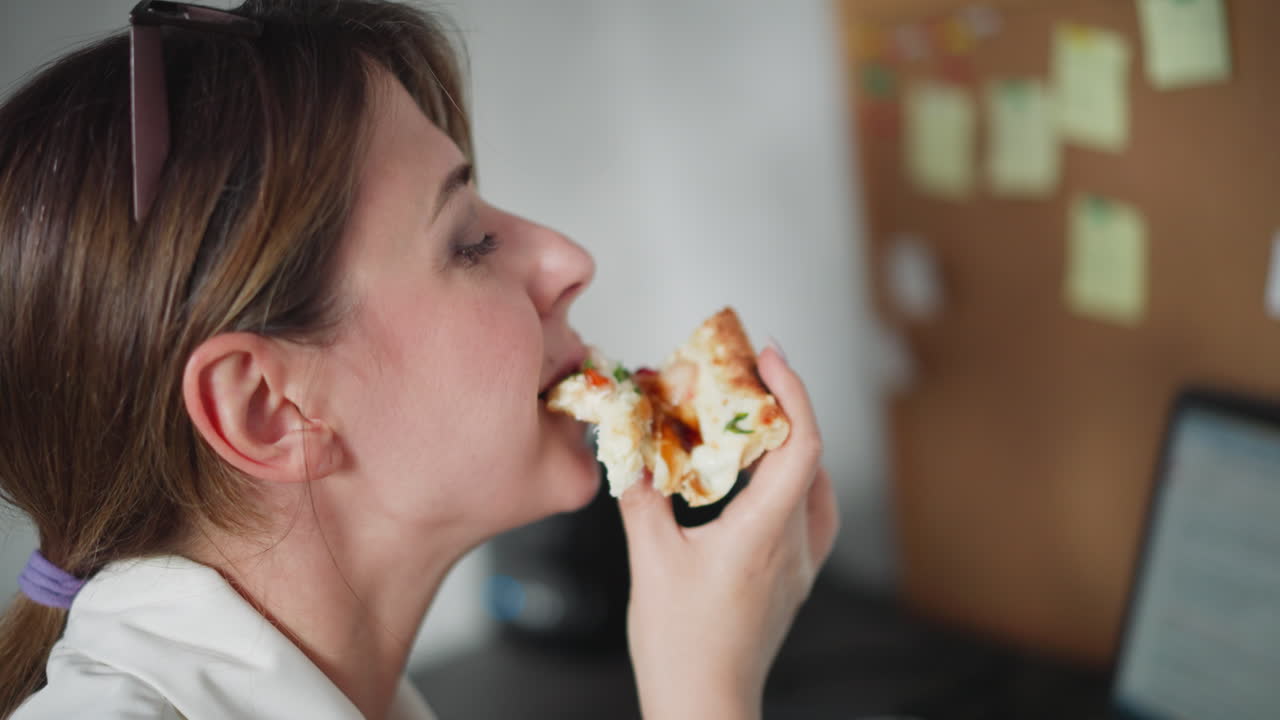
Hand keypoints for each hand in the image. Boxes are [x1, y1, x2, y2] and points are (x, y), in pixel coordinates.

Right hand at [618, 345, 838, 719]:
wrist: (705, 705)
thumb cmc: (682, 647)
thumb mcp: (651, 562)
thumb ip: (641, 498)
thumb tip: (629, 452)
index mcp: (764, 533)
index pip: (801, 445)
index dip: (791, 393)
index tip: (768, 358)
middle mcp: (793, 545)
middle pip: (809, 456)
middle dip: (784, 407)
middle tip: (750, 377)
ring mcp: (799, 565)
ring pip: (814, 485)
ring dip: (790, 444)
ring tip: (754, 421)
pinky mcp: (792, 580)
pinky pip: (808, 513)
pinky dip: (790, 480)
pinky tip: (762, 481)